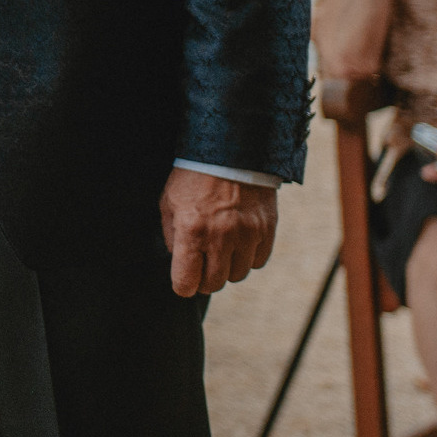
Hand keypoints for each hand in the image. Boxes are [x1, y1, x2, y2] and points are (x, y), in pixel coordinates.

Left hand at [160, 167, 277, 297]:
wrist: (231, 150)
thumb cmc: (193, 177)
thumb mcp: (169, 203)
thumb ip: (171, 236)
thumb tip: (179, 262)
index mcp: (191, 230)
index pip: (186, 281)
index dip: (182, 286)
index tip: (183, 282)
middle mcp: (220, 236)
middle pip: (214, 284)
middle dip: (204, 279)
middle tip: (201, 265)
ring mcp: (247, 234)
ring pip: (237, 275)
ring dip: (227, 268)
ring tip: (221, 249)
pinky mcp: (267, 230)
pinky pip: (257, 262)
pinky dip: (247, 257)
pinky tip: (239, 242)